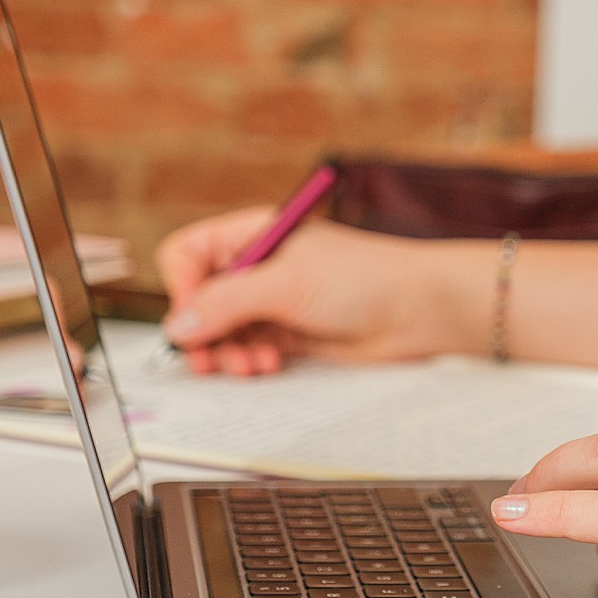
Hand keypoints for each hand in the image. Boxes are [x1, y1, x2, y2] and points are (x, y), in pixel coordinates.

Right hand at [155, 210, 462, 375]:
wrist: (418, 310)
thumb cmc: (364, 278)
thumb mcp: (288, 284)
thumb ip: (228, 302)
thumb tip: (178, 326)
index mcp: (254, 233)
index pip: (189, 254)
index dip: (183, 287)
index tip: (193, 319)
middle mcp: (258, 266)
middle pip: (199, 299)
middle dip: (203, 332)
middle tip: (211, 361)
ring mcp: (272, 301)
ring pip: (220, 331)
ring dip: (227, 353)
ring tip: (252, 364)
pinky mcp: (287, 333)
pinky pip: (247, 349)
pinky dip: (249, 361)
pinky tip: (270, 365)